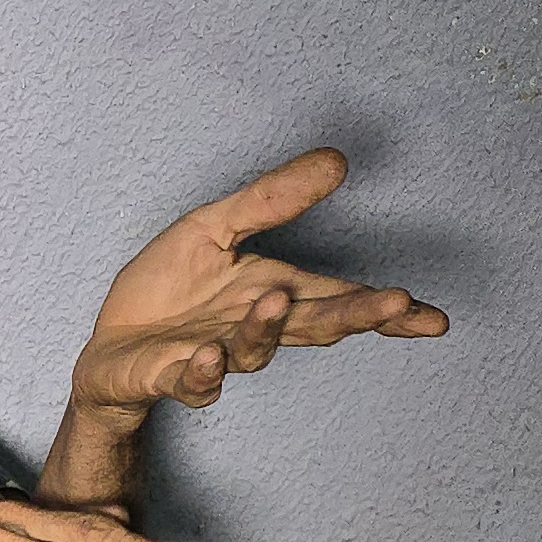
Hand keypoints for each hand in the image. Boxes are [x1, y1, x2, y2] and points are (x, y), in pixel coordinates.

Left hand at [72, 146, 446, 418]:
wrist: (109, 347)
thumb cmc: (168, 290)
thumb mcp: (215, 227)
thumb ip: (272, 199)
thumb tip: (337, 160)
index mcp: (274, 295)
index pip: (338, 299)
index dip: (384, 310)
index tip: (433, 318)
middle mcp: (254, 330)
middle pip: (313, 326)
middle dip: (354, 317)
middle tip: (396, 305)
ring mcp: (215, 357)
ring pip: (252, 352)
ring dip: (266, 329)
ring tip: (276, 299)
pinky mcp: (170, 376)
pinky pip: (192, 381)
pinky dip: (202, 372)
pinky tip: (208, 357)